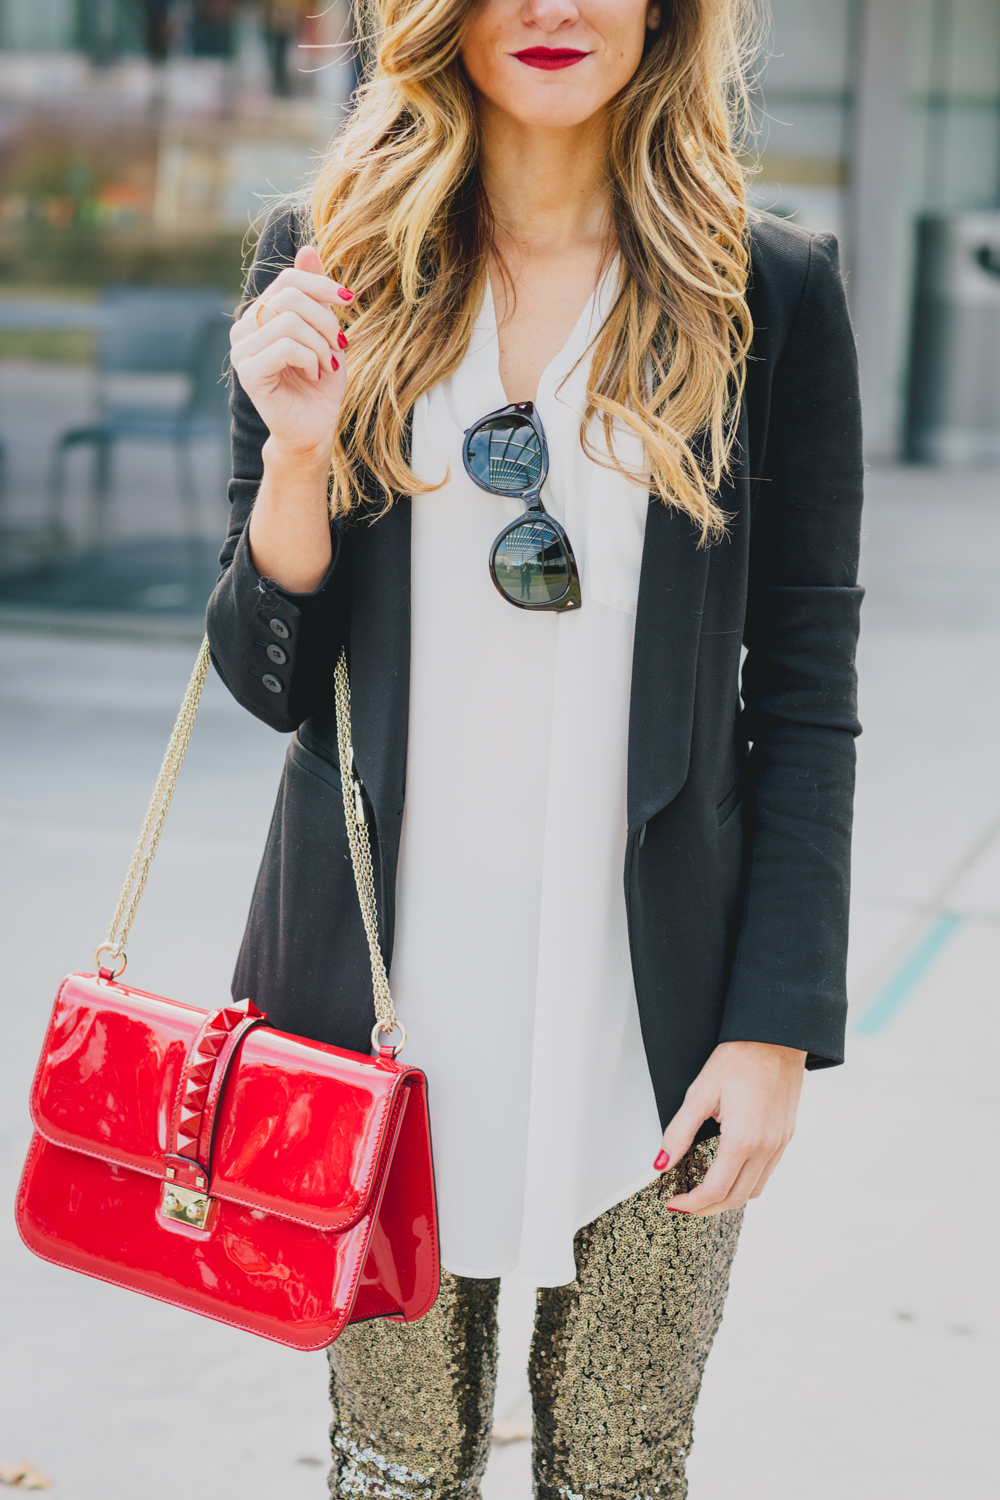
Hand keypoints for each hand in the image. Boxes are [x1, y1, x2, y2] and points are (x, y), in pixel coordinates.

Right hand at [230, 244, 350, 467]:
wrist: (313, 429)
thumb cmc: (319, 383)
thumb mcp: (324, 332)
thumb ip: (314, 294)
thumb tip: (307, 248)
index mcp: (259, 315)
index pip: (287, 280)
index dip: (321, 284)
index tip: (349, 300)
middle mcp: (243, 329)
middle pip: (289, 298)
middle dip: (324, 320)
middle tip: (338, 346)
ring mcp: (242, 351)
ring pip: (289, 322)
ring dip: (320, 344)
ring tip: (327, 364)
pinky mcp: (248, 373)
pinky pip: (285, 347)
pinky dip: (310, 358)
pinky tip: (314, 373)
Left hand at [654, 1040, 805, 1215]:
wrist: (775, 1037)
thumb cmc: (737, 1059)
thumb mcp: (700, 1093)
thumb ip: (678, 1132)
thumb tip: (660, 1164)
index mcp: (743, 1139)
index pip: (715, 1190)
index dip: (691, 1203)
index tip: (673, 1203)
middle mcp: (766, 1148)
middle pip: (736, 1198)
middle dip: (706, 1208)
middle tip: (684, 1204)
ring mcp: (779, 1144)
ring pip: (754, 1191)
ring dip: (728, 1199)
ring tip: (703, 1193)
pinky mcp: (786, 1137)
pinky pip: (766, 1173)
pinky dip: (746, 1183)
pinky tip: (729, 1173)